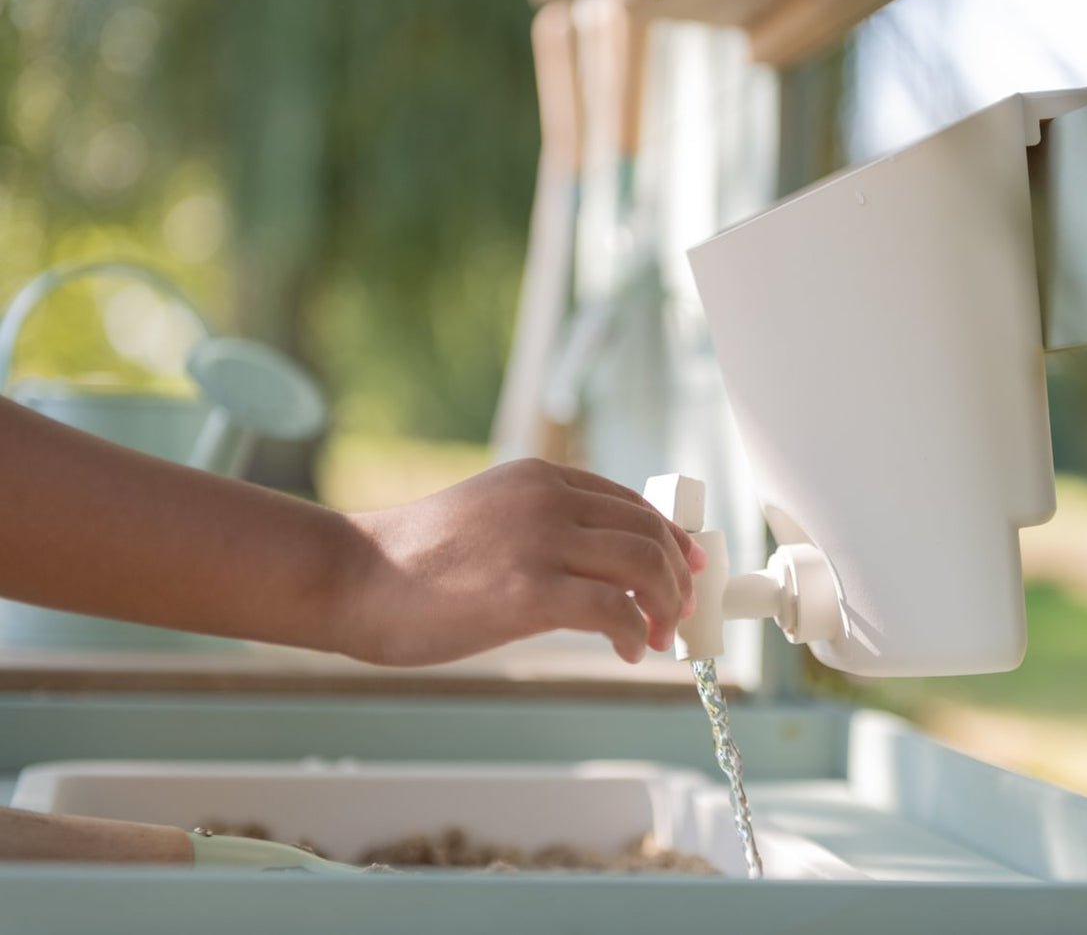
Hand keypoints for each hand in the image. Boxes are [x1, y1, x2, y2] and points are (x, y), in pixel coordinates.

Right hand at [337, 458, 705, 666]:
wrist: (354, 577)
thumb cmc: (415, 561)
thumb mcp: (491, 519)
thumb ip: (546, 529)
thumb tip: (606, 573)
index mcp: (540, 477)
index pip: (630, 503)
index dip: (670, 539)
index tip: (688, 569)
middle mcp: (548, 498)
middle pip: (648, 532)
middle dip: (677, 577)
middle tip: (678, 616)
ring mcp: (539, 541)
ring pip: (644, 565)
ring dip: (665, 606)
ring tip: (657, 637)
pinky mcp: (529, 591)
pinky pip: (614, 611)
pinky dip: (634, 634)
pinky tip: (628, 652)